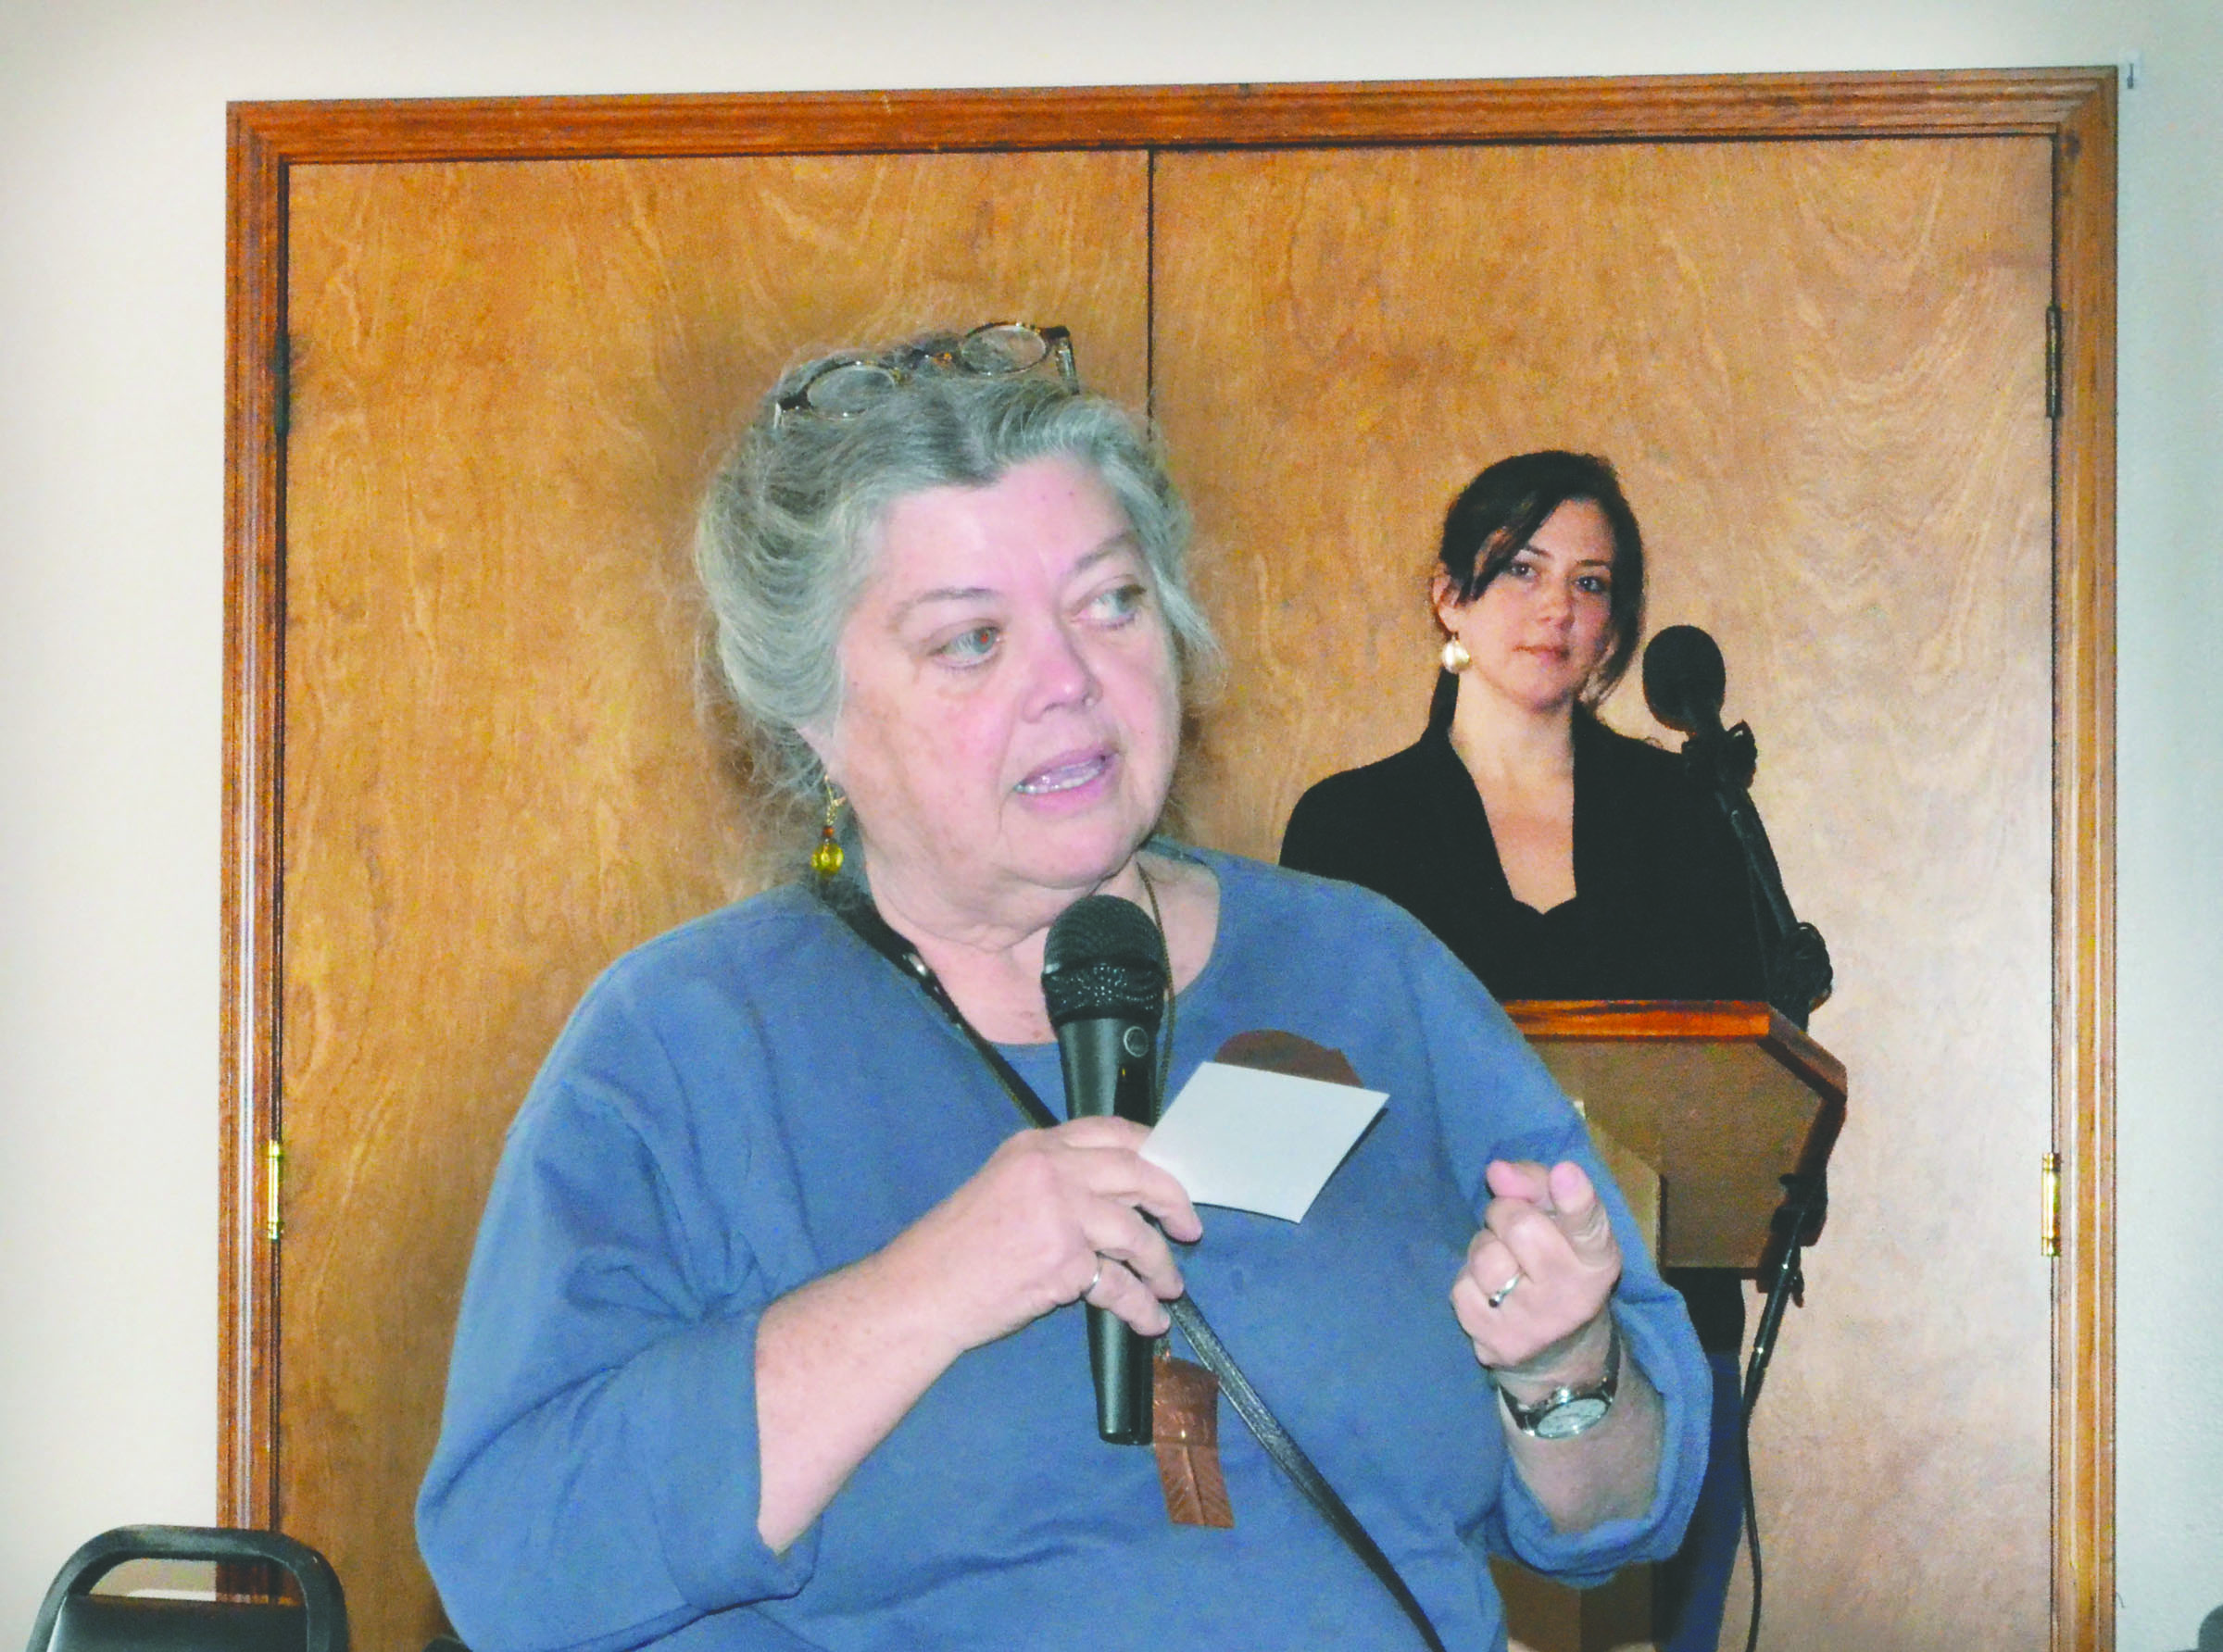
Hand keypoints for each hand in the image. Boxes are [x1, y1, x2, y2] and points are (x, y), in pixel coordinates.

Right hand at [896, 1117, 1202, 1354]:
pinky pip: (1119, 1284)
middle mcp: (1051, 1170)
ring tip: (1170, 1286)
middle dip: (1173, 1201)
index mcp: (1035, 1146)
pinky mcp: (1065, 1262)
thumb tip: (1116, 1196)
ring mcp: (1060, 1214)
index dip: (1152, 1150)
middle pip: (1138, 1173)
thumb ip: (1053, 1180)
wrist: (921, 1292)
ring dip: (1160, 1263)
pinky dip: (1141, 1306)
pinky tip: (1150, 1320)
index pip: (1111, 1131)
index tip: (1173, 1171)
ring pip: (1135, 1233)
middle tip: (1189, 1227)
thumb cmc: (956, 1247)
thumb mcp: (1002, 1186)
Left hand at [1451, 1159, 1620, 1383]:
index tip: (1565, 1173)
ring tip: (1505, 1262)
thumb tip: (1498, 1171)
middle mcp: (1573, 1297)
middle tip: (1514, 1228)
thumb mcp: (1561, 1220)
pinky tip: (1491, 1292)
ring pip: (1485, 1256)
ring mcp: (1534, 1326)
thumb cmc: (1557, 1262)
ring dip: (1485, 1247)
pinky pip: (1462, 1287)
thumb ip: (1536, 1184)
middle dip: (1506, 1214)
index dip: (1575, 1200)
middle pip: (1519, 1226)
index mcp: (1597, 1260)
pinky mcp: (1496, 1345)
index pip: (1589, 1226)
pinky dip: (1470, 1280)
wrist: (1558, 1348)